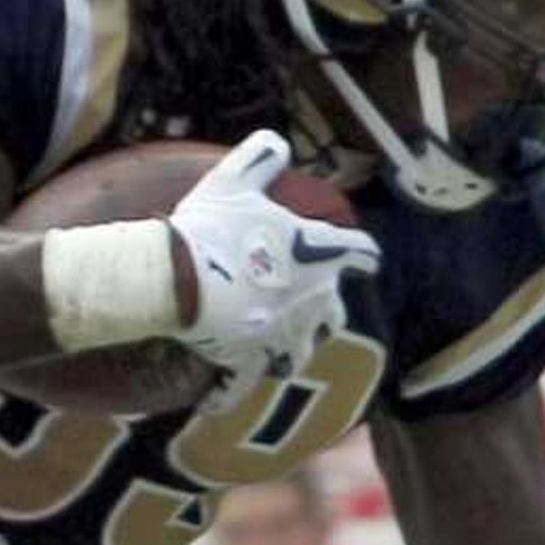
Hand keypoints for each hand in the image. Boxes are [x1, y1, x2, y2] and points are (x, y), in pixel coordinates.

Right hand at [168, 129, 379, 376]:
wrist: (179, 279)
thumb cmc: (212, 227)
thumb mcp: (235, 178)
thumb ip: (262, 157)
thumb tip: (277, 142)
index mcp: (316, 256)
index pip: (358, 253)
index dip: (362, 253)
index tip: (365, 257)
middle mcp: (309, 303)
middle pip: (335, 313)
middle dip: (329, 309)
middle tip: (317, 305)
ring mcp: (280, 338)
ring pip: (301, 353)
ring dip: (296, 350)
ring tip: (282, 348)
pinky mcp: (245, 363)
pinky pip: (238, 388)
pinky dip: (227, 395)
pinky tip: (218, 401)